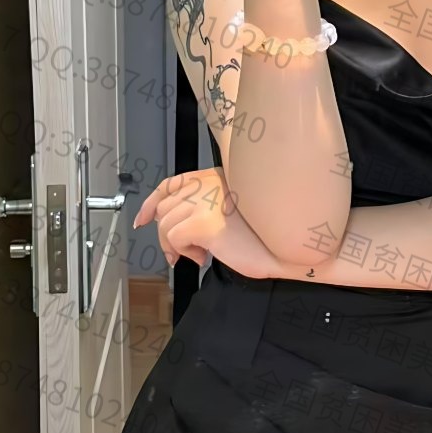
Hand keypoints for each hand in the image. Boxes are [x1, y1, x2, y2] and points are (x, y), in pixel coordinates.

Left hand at [134, 167, 290, 279]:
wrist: (288, 247)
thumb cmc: (265, 234)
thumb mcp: (228, 210)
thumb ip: (201, 205)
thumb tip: (164, 219)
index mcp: (215, 175)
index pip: (172, 183)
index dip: (152, 202)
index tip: (142, 219)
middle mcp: (209, 182)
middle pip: (165, 208)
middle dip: (168, 234)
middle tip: (188, 251)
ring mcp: (205, 200)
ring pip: (165, 226)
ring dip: (177, 246)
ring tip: (202, 253)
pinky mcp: (203, 222)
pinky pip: (173, 239)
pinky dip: (183, 253)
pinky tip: (205, 257)